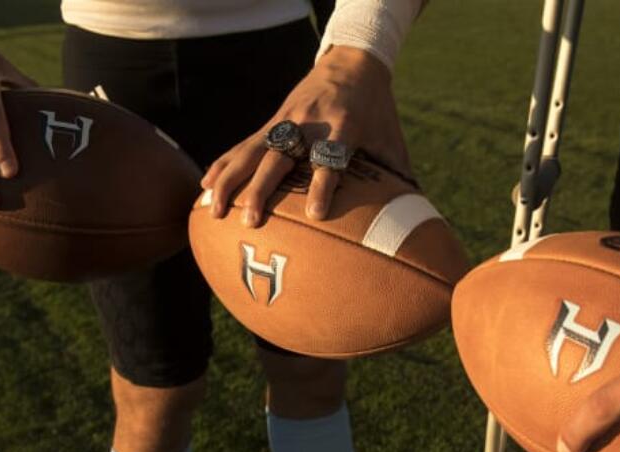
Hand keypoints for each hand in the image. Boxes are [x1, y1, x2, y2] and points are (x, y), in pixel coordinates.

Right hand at [201, 46, 409, 226]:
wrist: (352, 63)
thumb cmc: (377, 110)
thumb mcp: (390, 138)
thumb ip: (397, 175)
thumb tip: (414, 220)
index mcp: (343, 128)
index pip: (331, 159)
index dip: (325, 186)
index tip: (317, 215)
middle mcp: (309, 124)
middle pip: (281, 157)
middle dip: (263, 189)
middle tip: (251, 220)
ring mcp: (284, 122)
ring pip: (251, 151)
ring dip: (230, 180)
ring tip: (212, 209)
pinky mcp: (271, 122)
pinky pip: (242, 145)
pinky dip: (223, 164)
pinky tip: (204, 187)